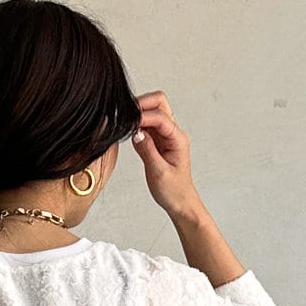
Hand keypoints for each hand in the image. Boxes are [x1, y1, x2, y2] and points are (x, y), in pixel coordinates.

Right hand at [131, 89, 204, 222]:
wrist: (180, 202)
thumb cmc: (174, 190)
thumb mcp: (159, 173)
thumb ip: (147, 151)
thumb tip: (136, 133)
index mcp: (178, 138)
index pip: (160, 117)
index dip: (143, 116)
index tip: (129, 122)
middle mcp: (172, 133)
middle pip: (159, 103)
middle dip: (142, 104)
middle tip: (126, 116)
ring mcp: (164, 135)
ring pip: (152, 110)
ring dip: (138, 114)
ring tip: (125, 126)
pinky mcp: (156, 140)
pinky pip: (146, 124)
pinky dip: (136, 124)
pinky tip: (129, 133)